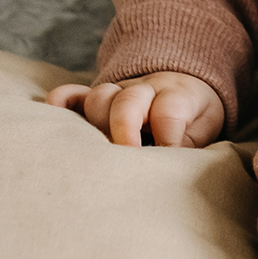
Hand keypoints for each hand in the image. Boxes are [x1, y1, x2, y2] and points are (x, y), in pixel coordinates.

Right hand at [46, 71, 224, 146]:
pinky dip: (61, 102)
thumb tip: (172, 169)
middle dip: (124, 128)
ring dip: (95, 122)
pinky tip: (52, 113)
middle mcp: (146, 90)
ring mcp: (119, 92)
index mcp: (178, 95)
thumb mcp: (205, 131)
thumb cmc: (194, 119)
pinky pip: (74, 95)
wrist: (185, 91)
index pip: (169, 111)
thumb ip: (190, 146)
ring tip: (95, 153)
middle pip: (129, 99)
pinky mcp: (96, 99)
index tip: (167, 160)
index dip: (167, 137)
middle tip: (126, 157)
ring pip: (100, 97)